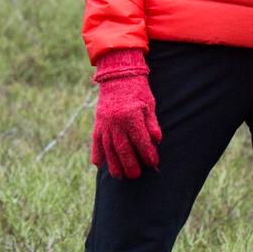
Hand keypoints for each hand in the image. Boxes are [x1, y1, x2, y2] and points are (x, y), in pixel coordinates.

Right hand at [90, 48, 160, 179]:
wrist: (117, 75)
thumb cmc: (137, 90)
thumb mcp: (149, 104)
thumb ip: (152, 124)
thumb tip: (156, 141)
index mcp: (131, 117)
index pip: (141, 142)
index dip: (148, 154)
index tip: (153, 163)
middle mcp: (116, 122)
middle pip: (123, 150)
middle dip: (131, 165)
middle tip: (136, 175)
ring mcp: (105, 124)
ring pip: (109, 149)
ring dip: (114, 164)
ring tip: (120, 176)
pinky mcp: (98, 123)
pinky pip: (96, 141)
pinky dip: (97, 153)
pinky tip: (99, 164)